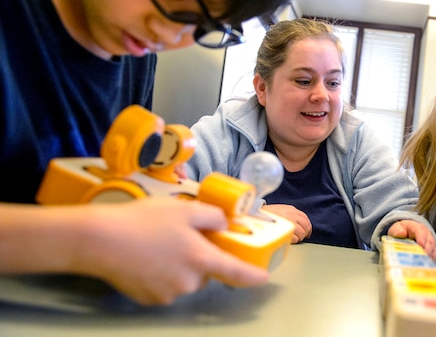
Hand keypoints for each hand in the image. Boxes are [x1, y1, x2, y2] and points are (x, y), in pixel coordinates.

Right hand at [76, 198, 268, 304]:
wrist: (99, 240)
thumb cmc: (144, 220)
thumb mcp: (185, 208)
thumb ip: (213, 217)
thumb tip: (223, 226)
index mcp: (201, 260)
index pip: (236, 272)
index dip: (253, 276)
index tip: (264, 278)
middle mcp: (188, 282)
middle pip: (204, 270)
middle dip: (198, 255)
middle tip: (180, 234)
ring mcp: (167, 294)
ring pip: (184, 278)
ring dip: (178, 264)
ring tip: (156, 242)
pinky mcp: (148, 299)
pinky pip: (164, 285)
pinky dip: (160, 272)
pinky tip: (144, 255)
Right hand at [262, 204, 311, 243]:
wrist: (255, 214)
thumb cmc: (266, 214)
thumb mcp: (281, 209)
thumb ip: (291, 214)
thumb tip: (299, 223)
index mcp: (292, 210)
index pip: (305, 218)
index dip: (307, 226)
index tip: (307, 231)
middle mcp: (292, 215)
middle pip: (306, 226)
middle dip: (305, 232)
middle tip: (301, 237)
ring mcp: (289, 223)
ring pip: (302, 233)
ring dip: (299, 237)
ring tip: (293, 238)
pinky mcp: (285, 231)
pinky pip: (295, 238)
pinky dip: (294, 240)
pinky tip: (288, 239)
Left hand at [387, 220, 435, 261]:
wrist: (405, 232)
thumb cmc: (400, 231)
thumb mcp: (396, 228)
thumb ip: (397, 230)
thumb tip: (401, 233)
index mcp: (417, 227)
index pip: (421, 232)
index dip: (421, 239)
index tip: (421, 246)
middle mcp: (426, 234)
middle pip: (429, 242)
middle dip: (426, 251)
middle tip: (421, 259)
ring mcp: (430, 242)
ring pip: (432, 249)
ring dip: (428, 257)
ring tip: (422, 265)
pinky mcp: (431, 250)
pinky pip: (433, 256)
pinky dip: (430, 261)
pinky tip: (425, 267)